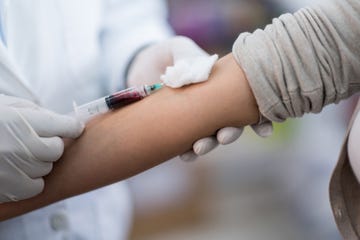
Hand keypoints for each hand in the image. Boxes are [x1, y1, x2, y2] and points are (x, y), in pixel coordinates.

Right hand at [0, 95, 83, 201]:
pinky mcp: (6, 189)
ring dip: (40, 162)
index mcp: (20, 122)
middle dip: (51, 144)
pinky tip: (18, 170)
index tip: (75, 128)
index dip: (71, 126)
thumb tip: (61, 122)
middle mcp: (19, 147)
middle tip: (39, 140)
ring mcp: (12, 170)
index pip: (62, 126)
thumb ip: (35, 113)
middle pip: (56, 150)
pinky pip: (35, 187)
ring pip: (46, 168)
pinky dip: (31, 180)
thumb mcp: (6, 107)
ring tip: (21, 154)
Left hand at [127, 36, 271, 160]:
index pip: (246, 104)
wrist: (145, 65)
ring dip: (208, 145)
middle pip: (230, 124)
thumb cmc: (173, 55)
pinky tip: (186, 155)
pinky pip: (186, 142)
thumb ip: (190, 58)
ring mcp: (197, 119)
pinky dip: (187, 151)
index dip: (259, 120)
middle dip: (230, 134)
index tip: (264, 132)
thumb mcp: (181, 49)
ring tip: (199, 149)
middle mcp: (215, 106)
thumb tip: (196, 74)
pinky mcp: (179, 127)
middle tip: (224, 137)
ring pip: (209, 137)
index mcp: (224, 87)